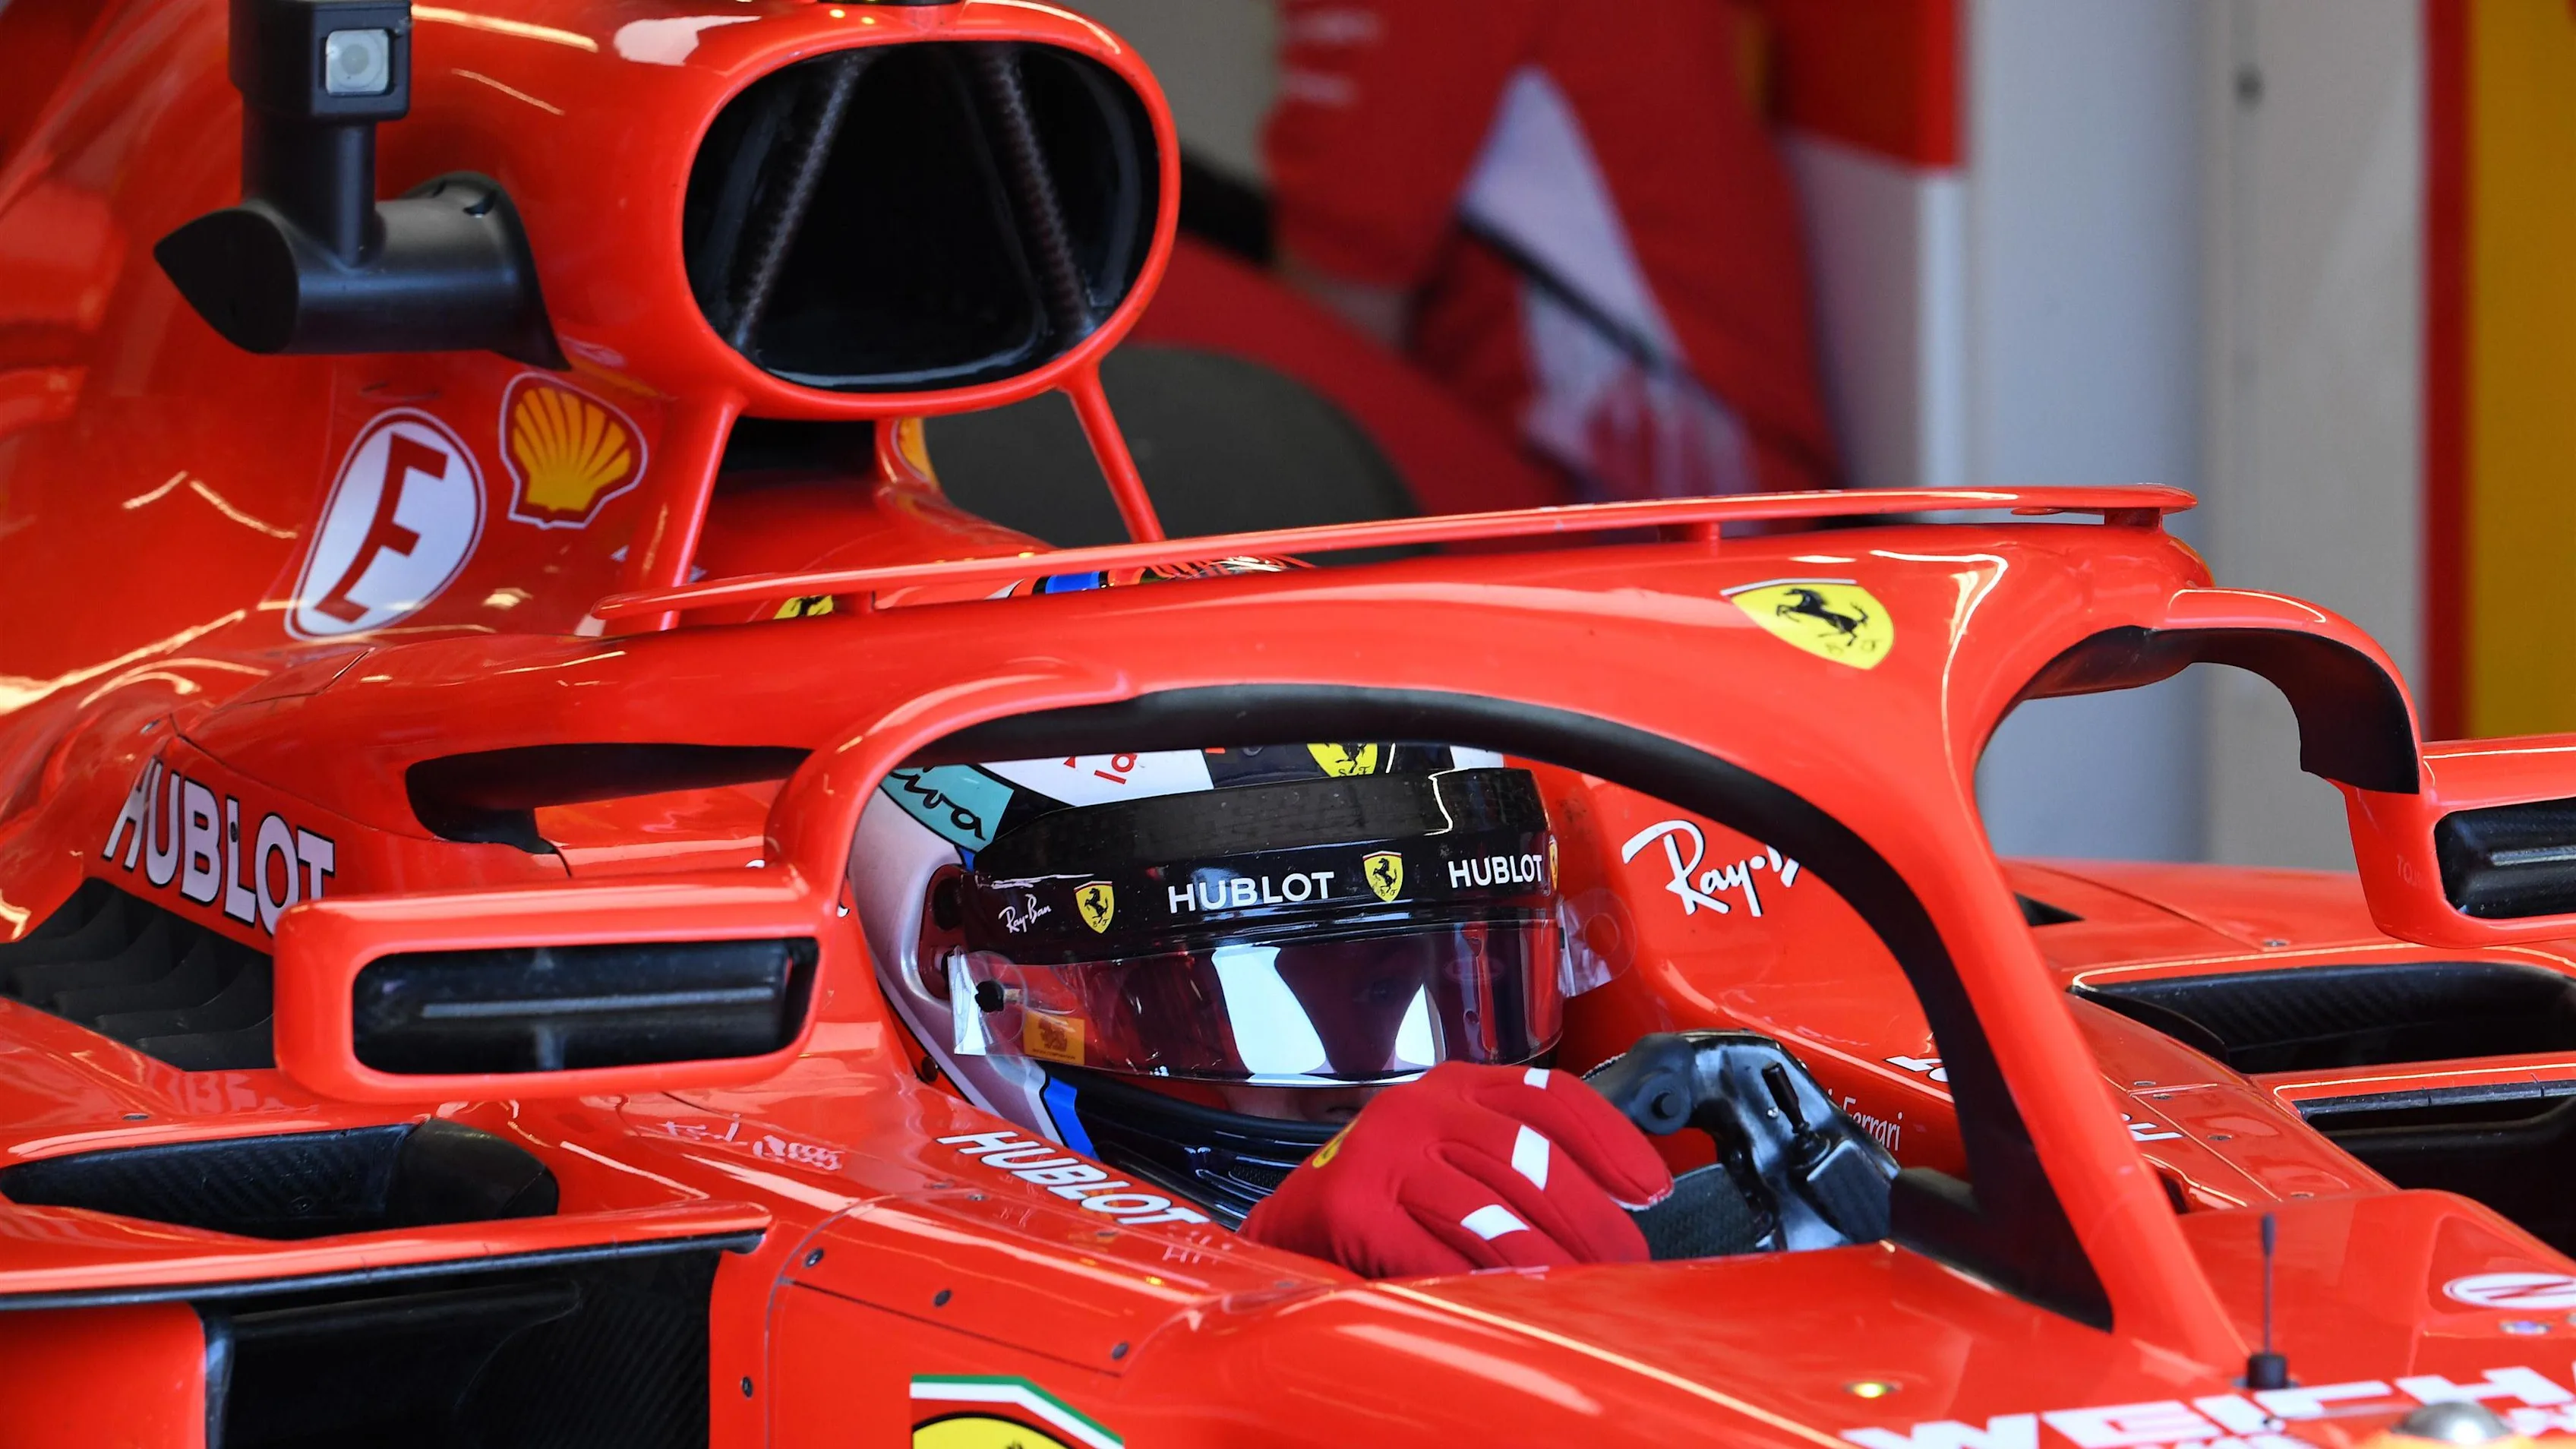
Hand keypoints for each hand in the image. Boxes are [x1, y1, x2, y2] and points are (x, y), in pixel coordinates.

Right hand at [1238, 1061, 1672, 1277]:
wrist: (1285, 1233)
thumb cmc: (1386, 1201)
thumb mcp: (1453, 1156)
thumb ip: (1517, 1161)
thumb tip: (1616, 1205)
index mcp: (1454, 1087)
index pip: (1552, 1097)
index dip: (1612, 1142)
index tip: (1651, 1189)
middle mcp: (1419, 1108)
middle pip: (1531, 1155)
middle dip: (1590, 1216)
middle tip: (1625, 1260)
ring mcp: (1383, 1153)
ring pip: (1492, 1210)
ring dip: (1547, 1260)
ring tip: (1578, 1290)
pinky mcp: (1353, 1206)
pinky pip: (1436, 1255)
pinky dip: (1481, 1285)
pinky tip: (1510, 1303)